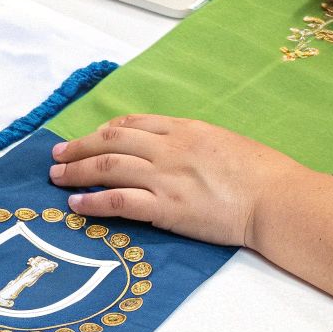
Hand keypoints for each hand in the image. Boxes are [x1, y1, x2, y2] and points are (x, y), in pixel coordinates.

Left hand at [48, 115, 310, 247]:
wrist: (276, 199)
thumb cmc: (263, 174)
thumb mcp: (226, 143)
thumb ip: (197, 144)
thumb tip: (182, 151)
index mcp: (185, 130)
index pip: (134, 123)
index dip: (106, 130)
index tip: (91, 137)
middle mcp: (169, 148)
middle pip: (111, 141)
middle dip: (80, 147)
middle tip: (57, 155)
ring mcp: (165, 177)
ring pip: (107, 167)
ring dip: (76, 171)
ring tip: (56, 177)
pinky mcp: (166, 208)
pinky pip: (118, 201)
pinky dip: (92, 202)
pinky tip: (75, 205)